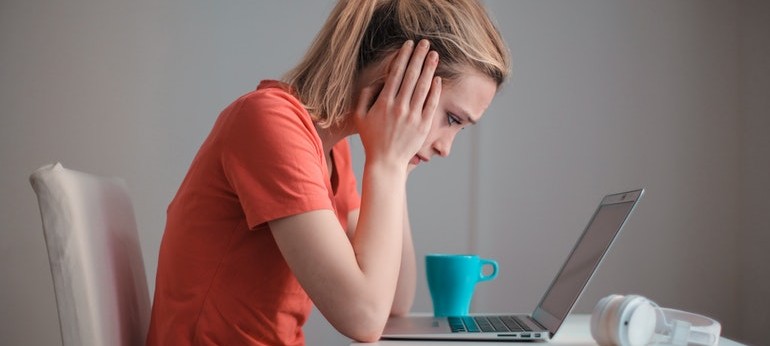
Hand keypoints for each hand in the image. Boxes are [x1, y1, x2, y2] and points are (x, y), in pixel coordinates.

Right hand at [354, 39, 441, 171]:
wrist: (386, 162)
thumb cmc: (371, 138)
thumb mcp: (360, 116)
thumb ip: (364, 96)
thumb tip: (376, 81)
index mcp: (383, 103)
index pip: (395, 74)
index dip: (403, 57)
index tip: (408, 45)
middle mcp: (399, 107)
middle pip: (411, 76)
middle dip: (419, 57)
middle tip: (425, 43)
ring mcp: (412, 117)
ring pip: (423, 87)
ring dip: (429, 69)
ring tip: (434, 55)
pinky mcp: (423, 126)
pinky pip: (431, 104)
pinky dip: (435, 90)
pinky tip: (438, 78)